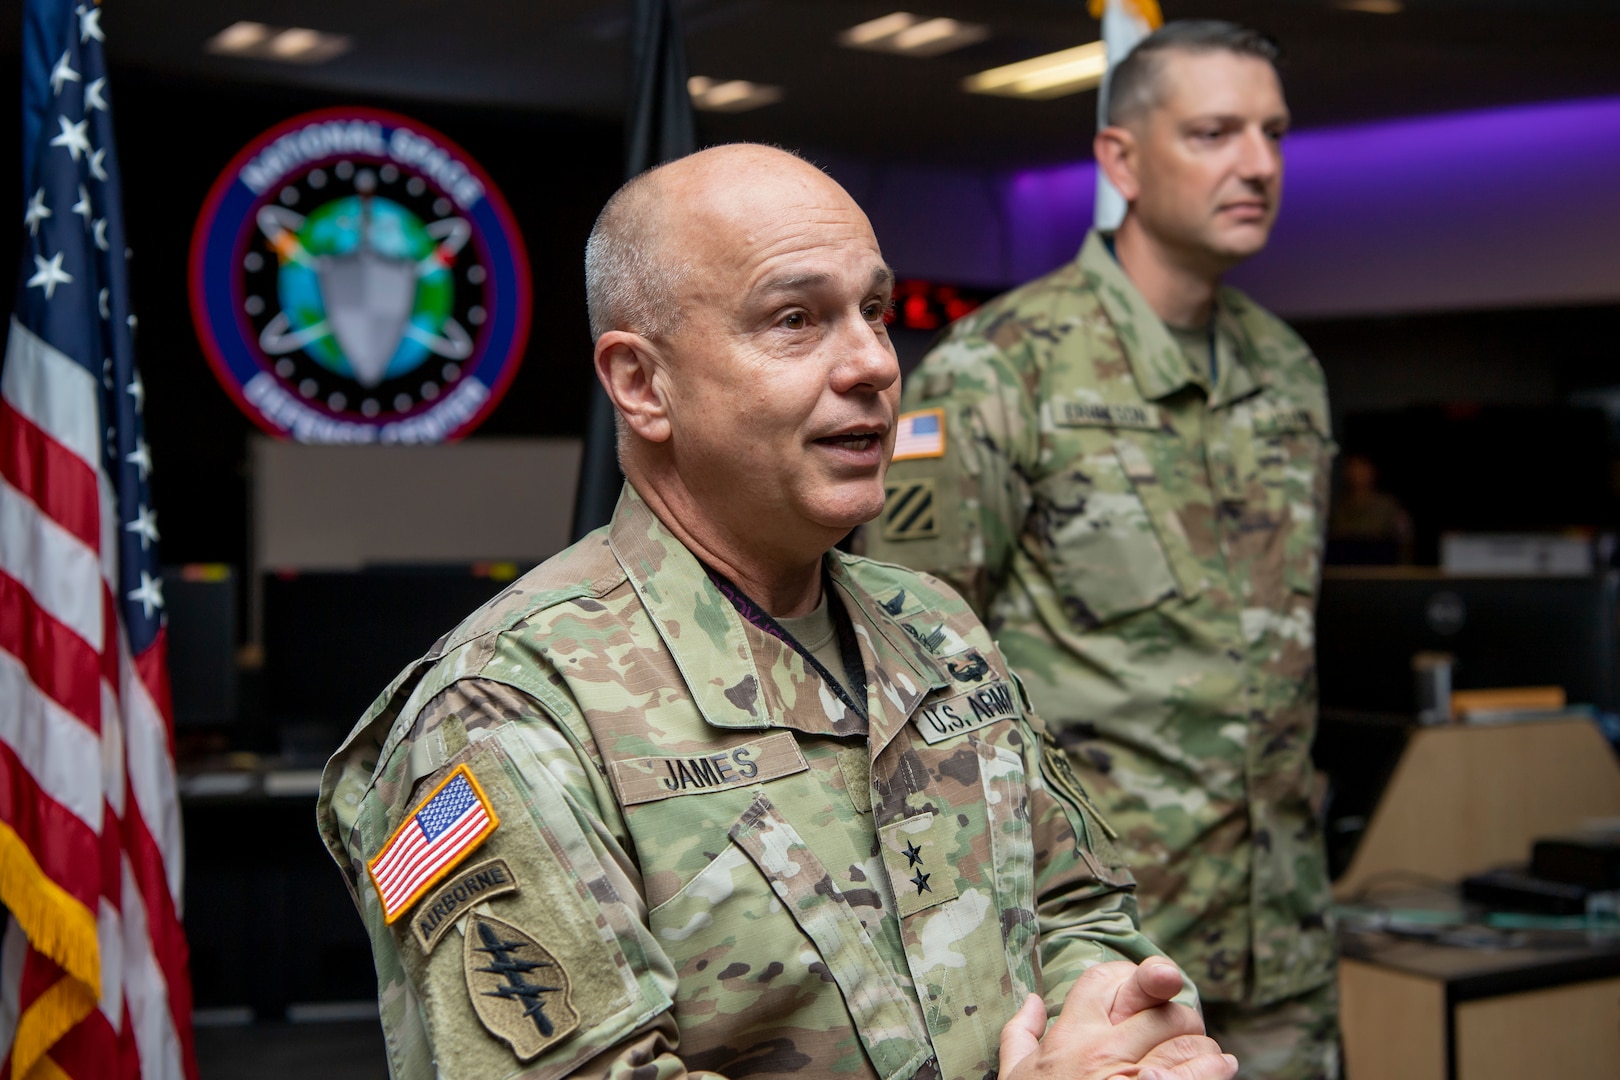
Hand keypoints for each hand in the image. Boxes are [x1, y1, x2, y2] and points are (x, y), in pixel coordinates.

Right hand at [999, 958, 1236, 1079]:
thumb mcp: (1016, 1074)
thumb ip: (1020, 1033)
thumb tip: (1033, 1000)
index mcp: (1070, 1036)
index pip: (1104, 980)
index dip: (1128, 977)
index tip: (1143, 993)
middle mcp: (1102, 1051)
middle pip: (1158, 1008)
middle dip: (1175, 1015)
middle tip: (1181, 1029)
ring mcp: (1132, 1078)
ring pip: (1187, 1039)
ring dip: (1202, 1043)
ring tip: (1206, 1052)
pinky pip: (1200, 1073)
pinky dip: (1216, 1067)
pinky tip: (1220, 1066)